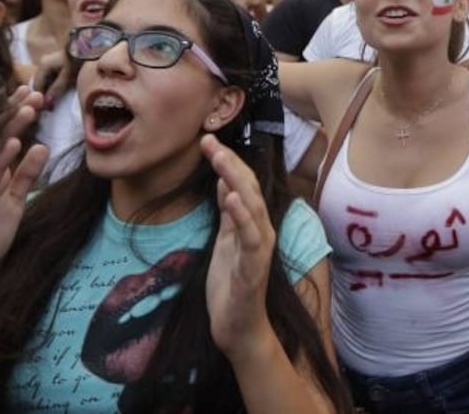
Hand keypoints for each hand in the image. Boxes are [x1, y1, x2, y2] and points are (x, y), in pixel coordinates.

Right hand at [0, 86, 48, 278]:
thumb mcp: (12, 200)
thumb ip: (23, 175)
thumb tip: (38, 146)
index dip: (12, 113)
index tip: (28, 90)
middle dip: (13, 113)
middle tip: (32, 90)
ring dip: (11, 130)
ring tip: (29, 109)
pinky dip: (4, 163)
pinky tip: (15, 145)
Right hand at [31, 50, 72, 108]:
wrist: (88, 49)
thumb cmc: (77, 62)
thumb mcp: (67, 77)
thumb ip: (56, 89)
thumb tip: (46, 103)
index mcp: (43, 66)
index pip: (36, 86)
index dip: (40, 98)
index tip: (45, 110)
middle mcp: (42, 63)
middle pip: (39, 83)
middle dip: (43, 95)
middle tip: (50, 108)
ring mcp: (47, 62)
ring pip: (43, 81)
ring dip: (47, 91)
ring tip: (53, 102)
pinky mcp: (54, 64)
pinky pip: (49, 77)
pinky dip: (51, 86)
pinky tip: (57, 93)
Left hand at [203, 133, 274, 358]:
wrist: (238, 328)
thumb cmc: (232, 285)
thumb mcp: (226, 240)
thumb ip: (229, 213)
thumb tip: (226, 181)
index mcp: (252, 224)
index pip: (242, 184)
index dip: (227, 161)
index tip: (207, 140)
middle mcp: (262, 231)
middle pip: (249, 189)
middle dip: (230, 163)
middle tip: (209, 141)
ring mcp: (260, 249)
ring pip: (253, 207)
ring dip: (237, 181)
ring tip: (220, 159)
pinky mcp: (254, 269)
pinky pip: (251, 238)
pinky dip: (243, 217)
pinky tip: (231, 200)